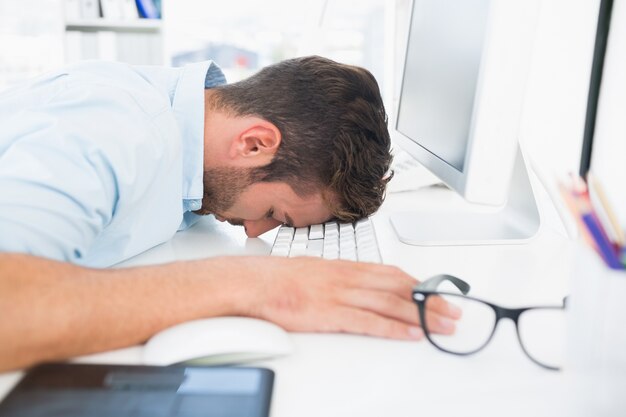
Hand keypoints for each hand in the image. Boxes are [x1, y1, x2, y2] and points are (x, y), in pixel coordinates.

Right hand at [240, 257, 461, 339]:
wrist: (255, 283)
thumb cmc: (281, 278)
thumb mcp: (317, 271)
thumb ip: (339, 278)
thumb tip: (355, 285)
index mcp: (347, 266)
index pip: (393, 274)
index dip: (418, 284)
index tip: (435, 292)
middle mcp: (350, 277)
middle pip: (400, 289)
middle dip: (430, 300)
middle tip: (453, 311)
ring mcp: (342, 295)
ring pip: (392, 304)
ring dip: (422, 315)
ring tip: (444, 325)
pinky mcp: (332, 314)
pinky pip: (371, 322)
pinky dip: (395, 328)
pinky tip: (412, 334)